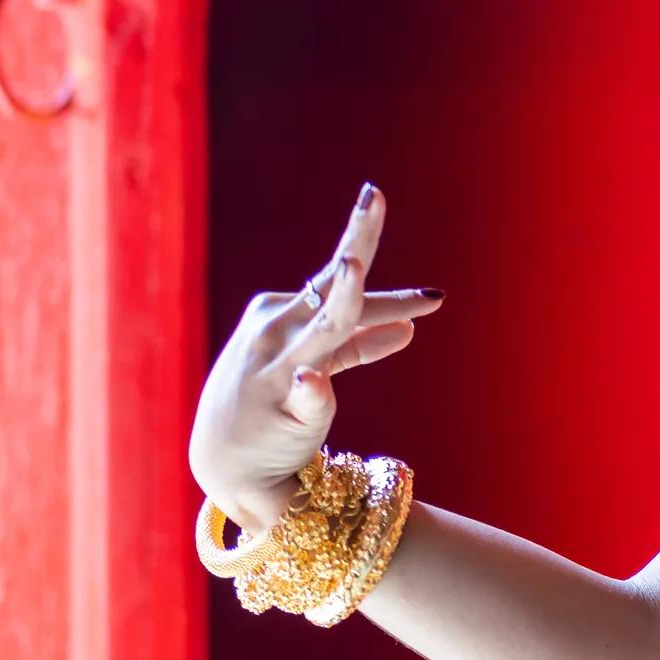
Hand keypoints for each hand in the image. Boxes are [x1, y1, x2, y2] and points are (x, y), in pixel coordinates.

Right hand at [186, 184, 443, 532]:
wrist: (225, 463)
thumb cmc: (269, 404)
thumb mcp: (317, 365)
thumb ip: (360, 344)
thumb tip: (410, 326)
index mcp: (285, 312)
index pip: (342, 287)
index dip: (391, 288)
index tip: (433, 288)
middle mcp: (280, 332)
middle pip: (333, 288)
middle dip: (355, 242)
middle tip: (375, 197)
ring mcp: (276, 369)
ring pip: (321, 330)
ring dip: (337, 299)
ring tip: (352, 266)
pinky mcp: (279, 412)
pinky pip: (302, 397)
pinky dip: (310, 387)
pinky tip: (308, 380)